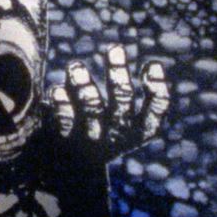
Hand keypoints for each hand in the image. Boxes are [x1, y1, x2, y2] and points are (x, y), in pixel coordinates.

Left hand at [48, 45, 169, 163]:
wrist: (71, 168)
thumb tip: (130, 55)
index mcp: (137, 131)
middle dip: (118, 73)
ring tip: (75, 67)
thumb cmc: (102, 130)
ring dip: (84, 84)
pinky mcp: (65, 138)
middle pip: (122, 100)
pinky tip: (57, 90)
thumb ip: (124, 91)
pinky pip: (64, 119)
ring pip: (92, 107)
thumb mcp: (120, 118)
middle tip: (115, 48)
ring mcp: (91, 137)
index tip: (152, 65)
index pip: (156, 111)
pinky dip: (61, 105)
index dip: (158, 89)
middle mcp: (117, 135)